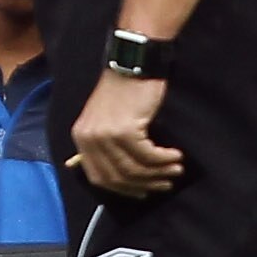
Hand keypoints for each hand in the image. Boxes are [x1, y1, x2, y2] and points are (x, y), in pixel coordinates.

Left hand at [70, 69, 183, 198]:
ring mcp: (105, 135)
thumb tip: (128, 178)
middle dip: (143, 184)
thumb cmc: (124, 91)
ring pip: (134, 169)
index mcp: (81, 137)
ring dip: (158, 173)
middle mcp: (89, 138)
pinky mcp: (125, 130)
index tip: (141, 192)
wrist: (133, 64)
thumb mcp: (106, 119)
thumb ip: (108, 146)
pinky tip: (175, 156)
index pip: (98, 176)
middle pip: (116, 177)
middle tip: (164, 184)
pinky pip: (147, 156)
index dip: (122, 189)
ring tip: (175, 170)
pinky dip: (163, 160)